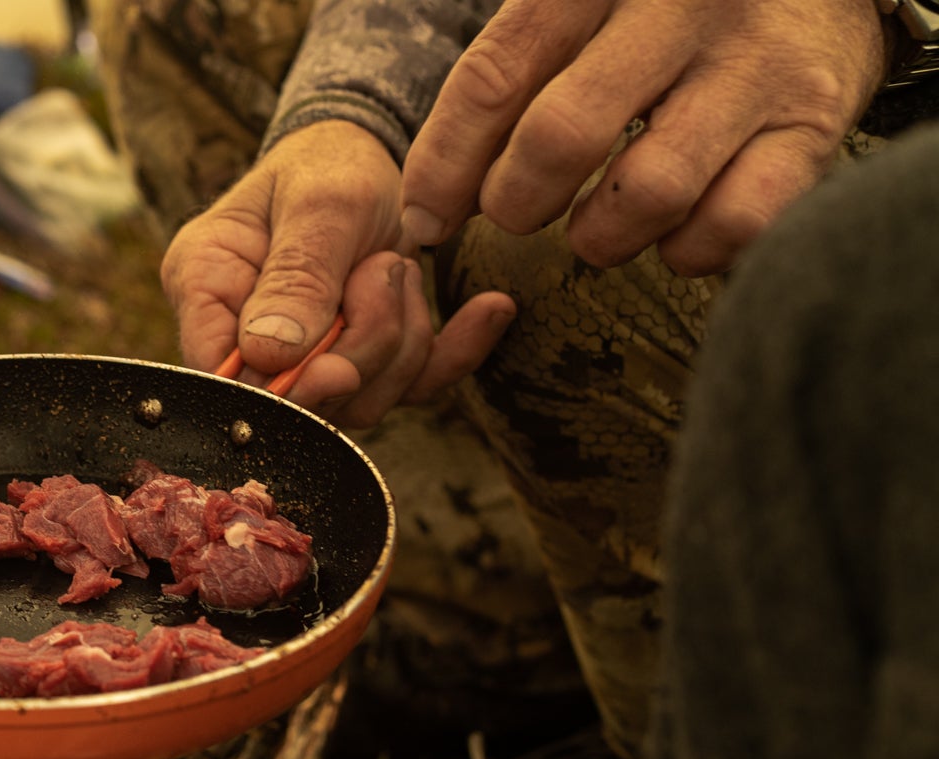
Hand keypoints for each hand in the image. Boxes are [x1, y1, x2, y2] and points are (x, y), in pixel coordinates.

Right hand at [162, 120, 514, 427]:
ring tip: (400, 264)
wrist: (369, 155)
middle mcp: (243, 336)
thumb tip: (270, 356)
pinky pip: (411, 388)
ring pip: (360, 400)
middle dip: (361, 345)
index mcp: (205, 286)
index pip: (216, 373)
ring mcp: (303, 359)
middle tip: (383, 269)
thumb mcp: (321, 201)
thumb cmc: (330, 164)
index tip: (336, 365)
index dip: (277, 389)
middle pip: (297, 399)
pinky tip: (489, 310)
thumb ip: (297, 275)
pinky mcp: (359, 364)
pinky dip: (455, 351)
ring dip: (401, 338)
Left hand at [400, 0, 887, 275]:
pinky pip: (731, 225)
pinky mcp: (815, 121)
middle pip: (561, 137)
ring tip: (596, 225)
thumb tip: (427, 207)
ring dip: (600, 236)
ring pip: (646, 193)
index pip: (495, 76)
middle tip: (516, 212)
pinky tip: (675, 231)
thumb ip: (511, 78)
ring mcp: (756, 62)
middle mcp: (683, 4)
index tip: (425, 220)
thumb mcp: (588, 6)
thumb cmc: (672, 7)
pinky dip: (687, 251)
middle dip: (516, 202)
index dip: (444, 164)